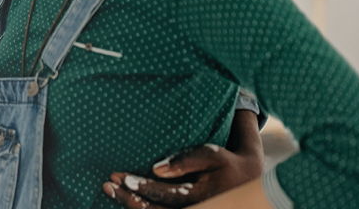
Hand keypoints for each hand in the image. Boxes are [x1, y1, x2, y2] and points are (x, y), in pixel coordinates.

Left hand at [102, 143, 264, 207]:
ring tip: (110, 190)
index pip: (166, 196)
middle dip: (128, 200)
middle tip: (107, 185)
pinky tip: (125, 199)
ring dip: (131, 205)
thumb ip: (187, 160)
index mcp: (203, 198)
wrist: (251, 184)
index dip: (141, 187)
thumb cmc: (228, 163)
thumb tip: (156, 168)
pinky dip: (142, 208)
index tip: (119, 177)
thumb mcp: (213, 156)